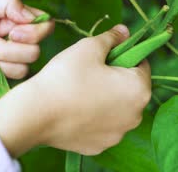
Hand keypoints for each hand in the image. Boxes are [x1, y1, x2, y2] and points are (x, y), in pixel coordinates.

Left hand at [0, 0, 53, 78]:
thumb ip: (9, 3)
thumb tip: (31, 18)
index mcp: (18, 18)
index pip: (46, 26)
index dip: (34, 32)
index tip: (11, 30)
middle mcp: (19, 38)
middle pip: (37, 50)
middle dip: (11, 47)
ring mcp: (10, 57)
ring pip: (26, 65)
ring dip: (2, 57)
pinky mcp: (1, 73)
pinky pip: (13, 77)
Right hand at [0, 25, 150, 155]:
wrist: (36, 114)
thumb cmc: (65, 77)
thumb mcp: (89, 47)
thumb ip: (111, 37)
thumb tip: (124, 31)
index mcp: (139, 90)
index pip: (142, 65)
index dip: (124, 55)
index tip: (104, 55)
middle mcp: (135, 117)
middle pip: (130, 89)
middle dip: (115, 78)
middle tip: (89, 71)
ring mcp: (117, 135)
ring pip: (116, 110)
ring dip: (106, 99)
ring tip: (79, 91)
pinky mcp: (98, 147)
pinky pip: (101, 126)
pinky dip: (92, 118)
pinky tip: (74, 110)